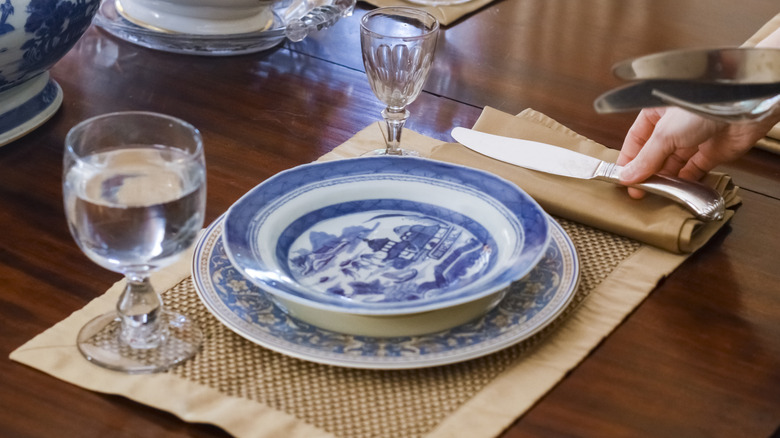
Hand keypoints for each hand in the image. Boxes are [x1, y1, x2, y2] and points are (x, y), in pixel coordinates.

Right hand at [617, 106, 779, 198]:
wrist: (742, 107)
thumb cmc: (701, 106)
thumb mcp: (664, 133)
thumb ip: (645, 159)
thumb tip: (626, 177)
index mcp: (657, 113)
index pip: (636, 139)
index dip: (628, 159)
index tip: (622, 179)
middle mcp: (674, 126)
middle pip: (654, 154)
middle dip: (646, 172)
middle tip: (638, 192)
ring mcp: (693, 139)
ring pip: (673, 164)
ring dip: (664, 179)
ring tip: (656, 193)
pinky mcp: (711, 152)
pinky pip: (694, 171)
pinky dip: (685, 182)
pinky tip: (677, 191)